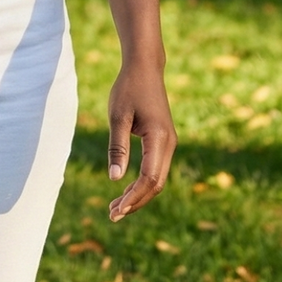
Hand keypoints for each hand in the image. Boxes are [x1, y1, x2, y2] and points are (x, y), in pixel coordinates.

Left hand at [106, 61, 175, 221]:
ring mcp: (169, 142)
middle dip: (136, 202)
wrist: (145, 67)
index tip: (116, 209)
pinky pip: (156, 169)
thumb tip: (114, 179)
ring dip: (139, 195)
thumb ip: (117, 147)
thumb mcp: (118, 116)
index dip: (134, 196)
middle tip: (112, 215)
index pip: (149, 178)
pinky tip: (125, 189)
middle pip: (156, 184)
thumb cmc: (128, 88)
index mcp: (159, 138)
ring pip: (157, 179)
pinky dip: (142, 183)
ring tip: (116, 207)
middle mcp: (169, 143)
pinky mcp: (164, 140)